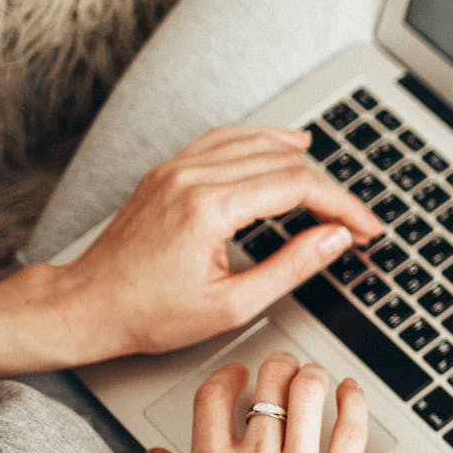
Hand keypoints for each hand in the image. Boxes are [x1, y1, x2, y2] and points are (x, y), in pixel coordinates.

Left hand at [59, 126, 383, 360]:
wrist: (87, 305)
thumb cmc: (149, 313)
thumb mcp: (234, 304)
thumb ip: (293, 266)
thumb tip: (336, 238)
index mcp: (209, 208)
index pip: (298, 186)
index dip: (343, 205)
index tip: (366, 228)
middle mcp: (192, 176)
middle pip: (284, 162)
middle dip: (329, 190)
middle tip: (353, 223)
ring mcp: (177, 168)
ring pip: (258, 142)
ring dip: (302, 161)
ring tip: (332, 189)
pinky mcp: (169, 170)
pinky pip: (226, 139)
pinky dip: (263, 140)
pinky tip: (286, 144)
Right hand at [147, 352, 367, 452]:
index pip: (215, 396)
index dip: (231, 374)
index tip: (241, 374)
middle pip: (270, 387)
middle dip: (279, 367)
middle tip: (286, 371)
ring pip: (311, 398)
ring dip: (315, 377)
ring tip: (319, 380)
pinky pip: (351, 435)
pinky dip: (355, 404)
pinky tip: (353, 394)